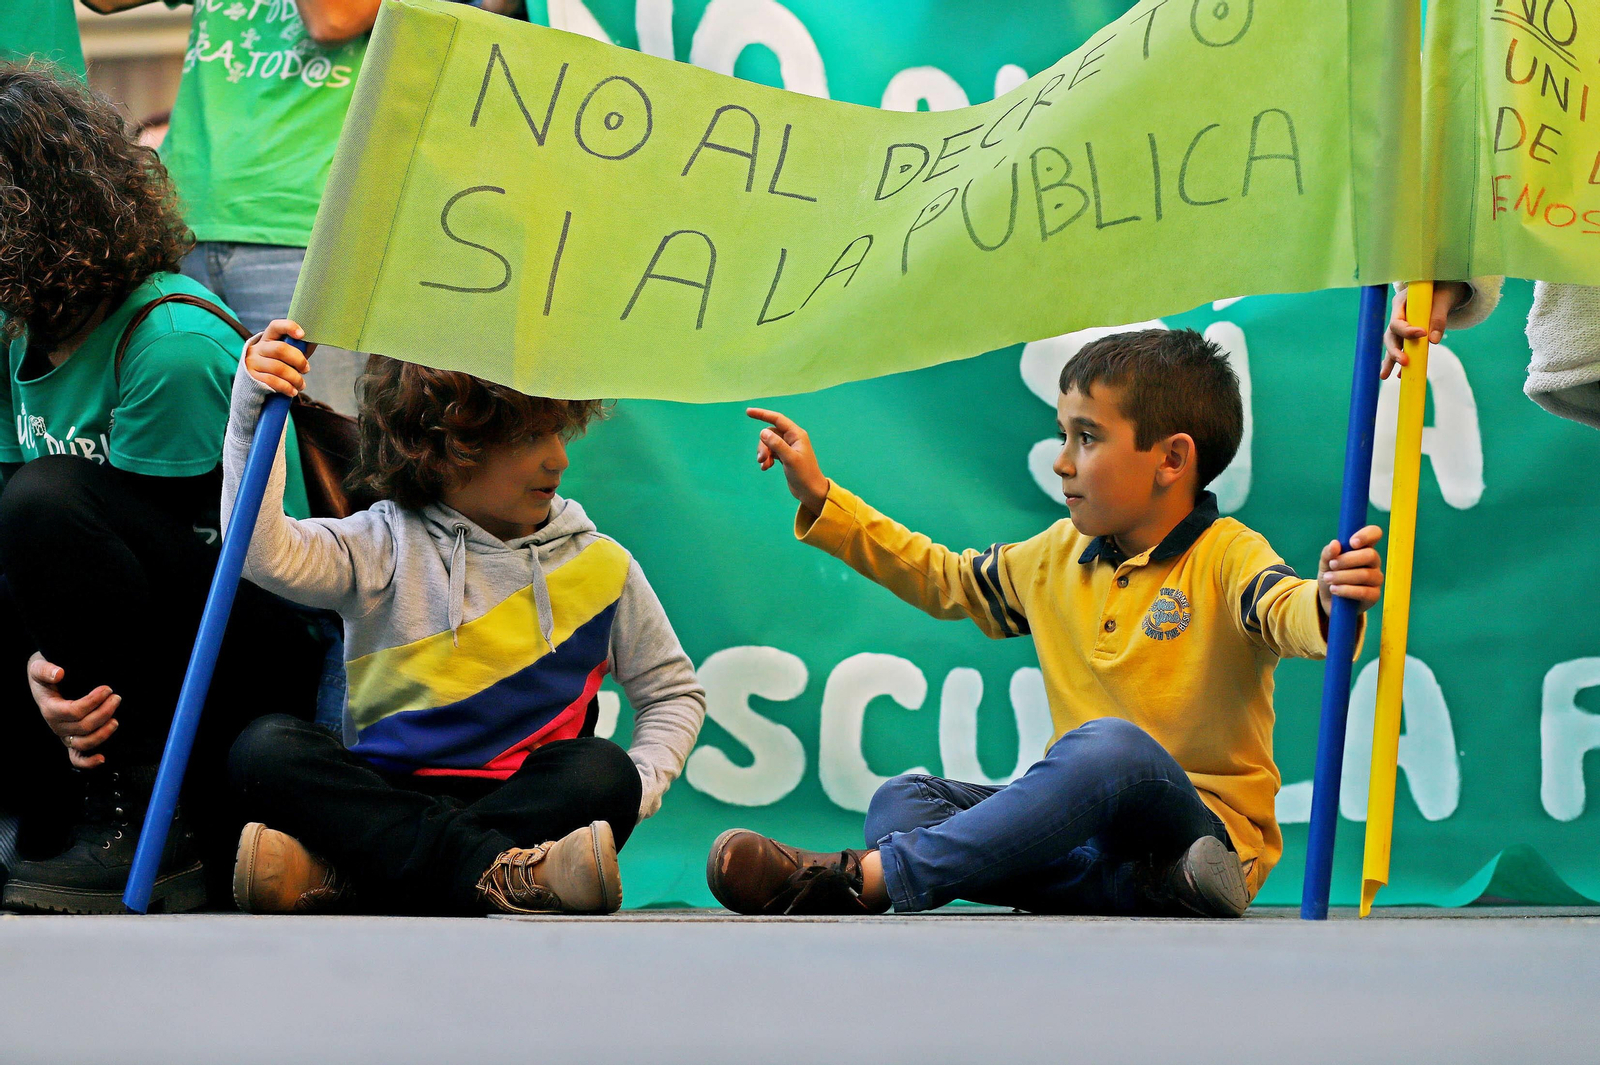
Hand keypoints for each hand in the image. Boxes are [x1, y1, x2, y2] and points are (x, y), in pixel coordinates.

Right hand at [28, 653, 119, 768]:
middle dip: (104, 712)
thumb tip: (59, 674)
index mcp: (50, 709)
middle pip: (84, 727)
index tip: (108, 689)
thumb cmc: (45, 674)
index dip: (93, 701)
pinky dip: (88, 762)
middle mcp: (57, 726)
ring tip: (116, 719)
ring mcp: (64, 735)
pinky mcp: (71, 740)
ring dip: (103, 734)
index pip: (74, 711)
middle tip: (117, 697)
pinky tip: (102, 758)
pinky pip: (76, 758)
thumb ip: (46, 669)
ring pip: (84, 743)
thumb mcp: (39, 666)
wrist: (43, 682)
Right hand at [244, 319, 314, 398]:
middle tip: (306, 369)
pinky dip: (287, 387)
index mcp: (269, 337)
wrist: (257, 383)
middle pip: (280, 349)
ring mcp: (253, 362)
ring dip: (295, 378)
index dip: (289, 327)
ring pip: (278, 368)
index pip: (276, 326)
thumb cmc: (279, 364)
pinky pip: (272, 381)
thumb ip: (301, 346)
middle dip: (298, 360)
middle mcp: (258, 348)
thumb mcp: (288, 353)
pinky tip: (293, 391)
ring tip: (301, 385)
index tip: (302, 335)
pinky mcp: (252, 377)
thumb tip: (316, 340)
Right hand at [746, 408, 829, 514]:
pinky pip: (771, 452)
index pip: (777, 419)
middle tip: (762, 459)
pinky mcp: (785, 457)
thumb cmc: (804, 475)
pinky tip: (766, 468)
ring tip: (764, 465)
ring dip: (764, 453)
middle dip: (763, 445)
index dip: (762, 414)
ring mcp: (788, 448)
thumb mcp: (790, 459)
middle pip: (770, 434)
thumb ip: (777, 444)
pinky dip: (766, 459)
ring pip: (769, 443)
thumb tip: (763, 432)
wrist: (810, 491)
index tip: (748, 412)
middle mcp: (792, 438)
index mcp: (797, 435)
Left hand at [1318, 526, 1384, 615]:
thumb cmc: (1331, 575)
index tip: (1352, 542)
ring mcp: (1376, 578)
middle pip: (1370, 555)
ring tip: (1328, 579)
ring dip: (1342, 576)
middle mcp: (1373, 562)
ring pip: (1365, 574)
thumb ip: (1328, 553)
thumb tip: (1335, 544)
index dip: (1367, 535)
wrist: (1329, 600)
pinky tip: (1335, 589)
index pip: (1374, 533)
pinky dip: (1347, 590)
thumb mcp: (1325, 563)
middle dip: (1347, 560)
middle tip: (1331, 565)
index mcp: (1363, 548)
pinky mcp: (1374, 595)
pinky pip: (1364, 592)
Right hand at [1382, 281, 1469, 378]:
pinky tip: (1400, 375)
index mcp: (1402, 303)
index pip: (1398, 321)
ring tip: (1385, 376)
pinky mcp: (1410, 333)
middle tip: (1404, 362)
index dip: (1407, 330)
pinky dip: (1401, 360)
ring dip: (1390, 360)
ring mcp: (1403, 325)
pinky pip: (1403, 347)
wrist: (1447, 284)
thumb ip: (1438, 318)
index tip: (1423, 334)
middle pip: (1391, 335)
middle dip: (1395, 351)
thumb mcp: (1444, 299)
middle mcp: (1399, 315)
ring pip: (1394, 344)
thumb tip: (1434, 341)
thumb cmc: (1445, 287)